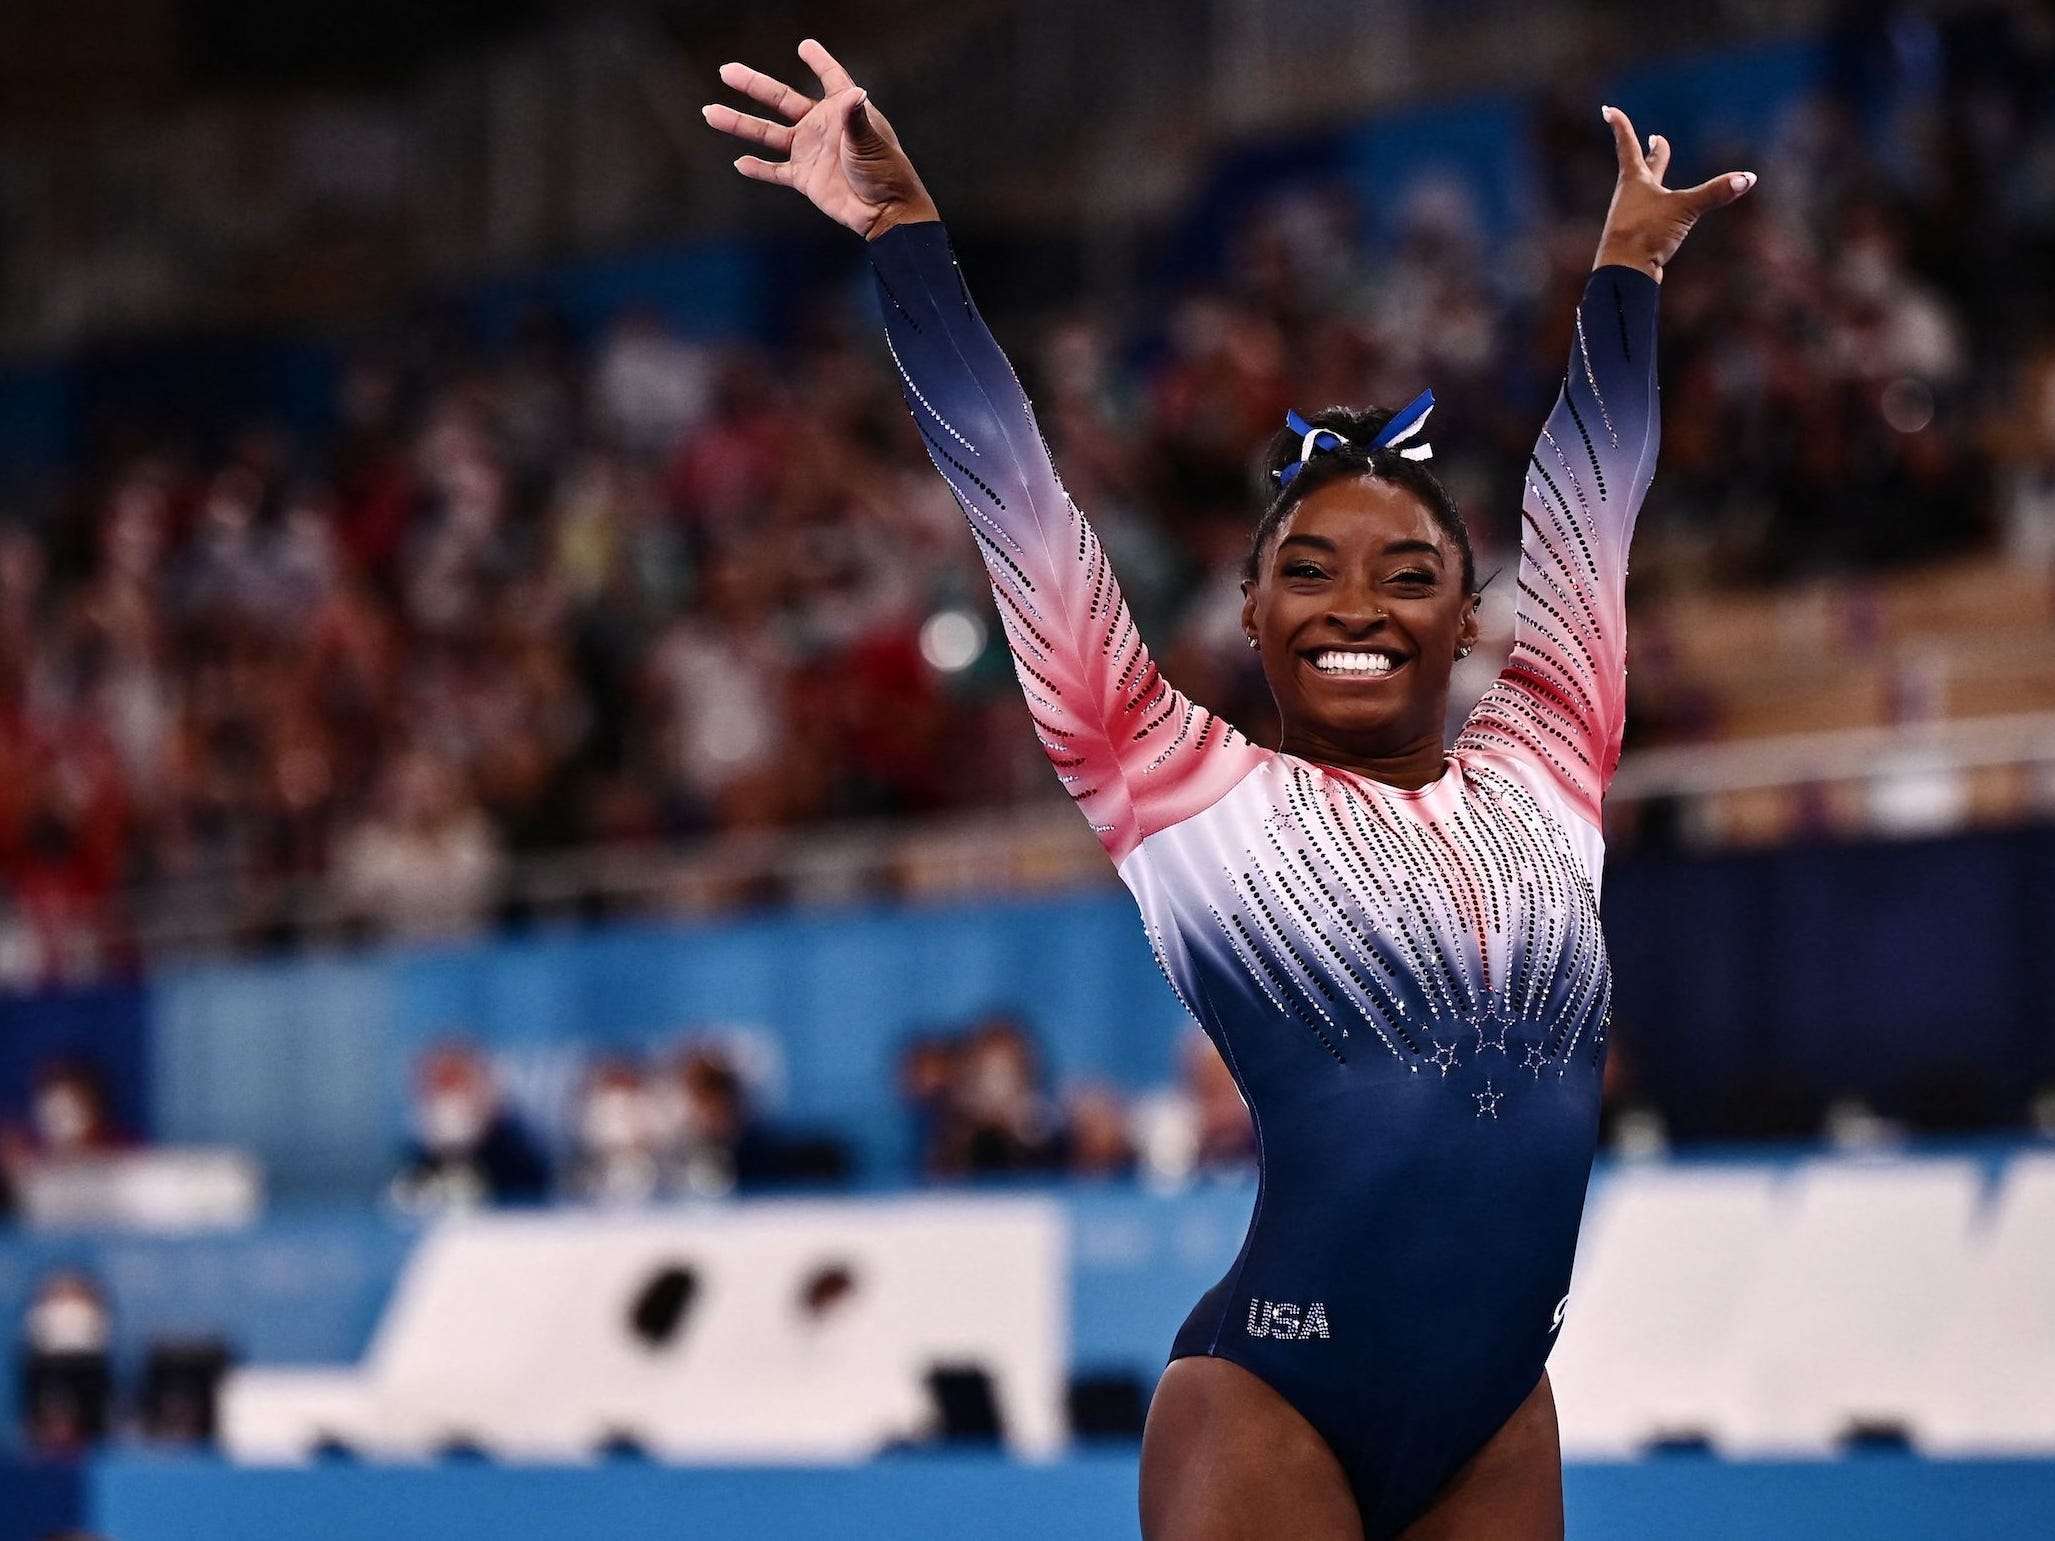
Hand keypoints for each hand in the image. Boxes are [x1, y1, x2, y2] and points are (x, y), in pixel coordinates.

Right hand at [703, 39, 938, 239]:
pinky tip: (740, 162)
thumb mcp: (870, 141)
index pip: (831, 77)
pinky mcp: (804, 178)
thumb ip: (855, 117)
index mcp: (842, 110)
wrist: (884, 213)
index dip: (819, 61)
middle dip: (753, 85)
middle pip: (781, 100)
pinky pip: (775, 171)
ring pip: (768, 133)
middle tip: (726, 71)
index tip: (805, 46)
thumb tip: (855, 91)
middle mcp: (821, 127)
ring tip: (711, 112)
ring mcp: (810, 151)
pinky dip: (758, 168)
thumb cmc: (886, 172)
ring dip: (740, 124)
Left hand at [1592, 105, 1754, 282]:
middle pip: (1642, 167)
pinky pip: (1650, 216)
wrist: (1623, 274)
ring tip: (1658, 174)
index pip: (1629, 145)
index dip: (1620, 126)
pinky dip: (1658, 209)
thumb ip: (1715, 193)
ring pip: (1646, 192)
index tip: (1608, 110)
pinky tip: (1661, 217)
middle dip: (1652, 152)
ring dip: (1653, 179)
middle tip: (1654, 138)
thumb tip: (1747, 178)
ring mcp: (1631, 217)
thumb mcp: (1684, 209)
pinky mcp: (1636, 237)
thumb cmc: (1646, 234)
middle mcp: (1629, 196)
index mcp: (1635, 181)